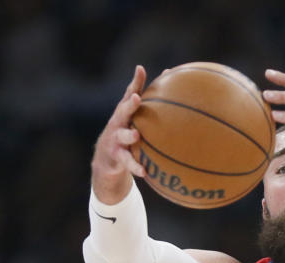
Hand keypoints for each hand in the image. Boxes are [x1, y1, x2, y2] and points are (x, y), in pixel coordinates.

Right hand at [91, 65, 146, 203]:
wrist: (106, 160)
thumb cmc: (127, 136)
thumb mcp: (137, 122)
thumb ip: (153, 111)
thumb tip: (177, 93)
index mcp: (125, 113)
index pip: (130, 94)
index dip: (135, 81)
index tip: (140, 69)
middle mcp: (118, 123)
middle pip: (122, 111)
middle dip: (130, 104)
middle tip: (138, 98)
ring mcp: (115, 140)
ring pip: (122, 136)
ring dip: (129, 135)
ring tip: (136, 135)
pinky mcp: (116, 157)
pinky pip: (127, 162)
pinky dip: (135, 166)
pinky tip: (144, 171)